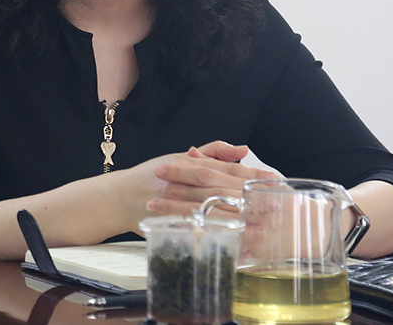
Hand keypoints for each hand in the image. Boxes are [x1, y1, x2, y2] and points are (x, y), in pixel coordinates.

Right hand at [121, 141, 281, 223]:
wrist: (118, 197)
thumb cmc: (151, 176)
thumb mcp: (179, 158)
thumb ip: (213, 152)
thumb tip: (242, 149)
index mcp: (189, 164)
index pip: (226, 169)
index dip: (251, 175)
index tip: (273, 181)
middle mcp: (183, 181)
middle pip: (222, 189)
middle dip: (250, 198)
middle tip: (275, 206)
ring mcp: (175, 202)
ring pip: (210, 210)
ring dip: (237, 220)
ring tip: (261, 228)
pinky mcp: (169, 221)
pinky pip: (195, 229)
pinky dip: (215, 236)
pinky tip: (233, 243)